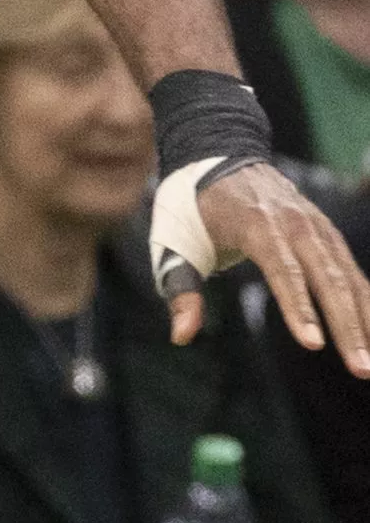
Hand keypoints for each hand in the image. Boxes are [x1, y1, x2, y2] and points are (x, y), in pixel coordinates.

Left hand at [167, 162, 369, 373]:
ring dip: (366, 321)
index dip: (297, 306)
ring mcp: (315, 225)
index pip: (282, 268)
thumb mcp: (173, 241)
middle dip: (347, 325)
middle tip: (361, 370)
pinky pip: (353, 272)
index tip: (312, 344)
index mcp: (254, 221)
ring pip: (348, 276)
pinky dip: (368, 304)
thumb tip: (181, 336)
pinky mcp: (326, 233)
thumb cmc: (192, 205)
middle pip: (326, 276)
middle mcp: (293, 222)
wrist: (217, 152)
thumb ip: (180, 288)